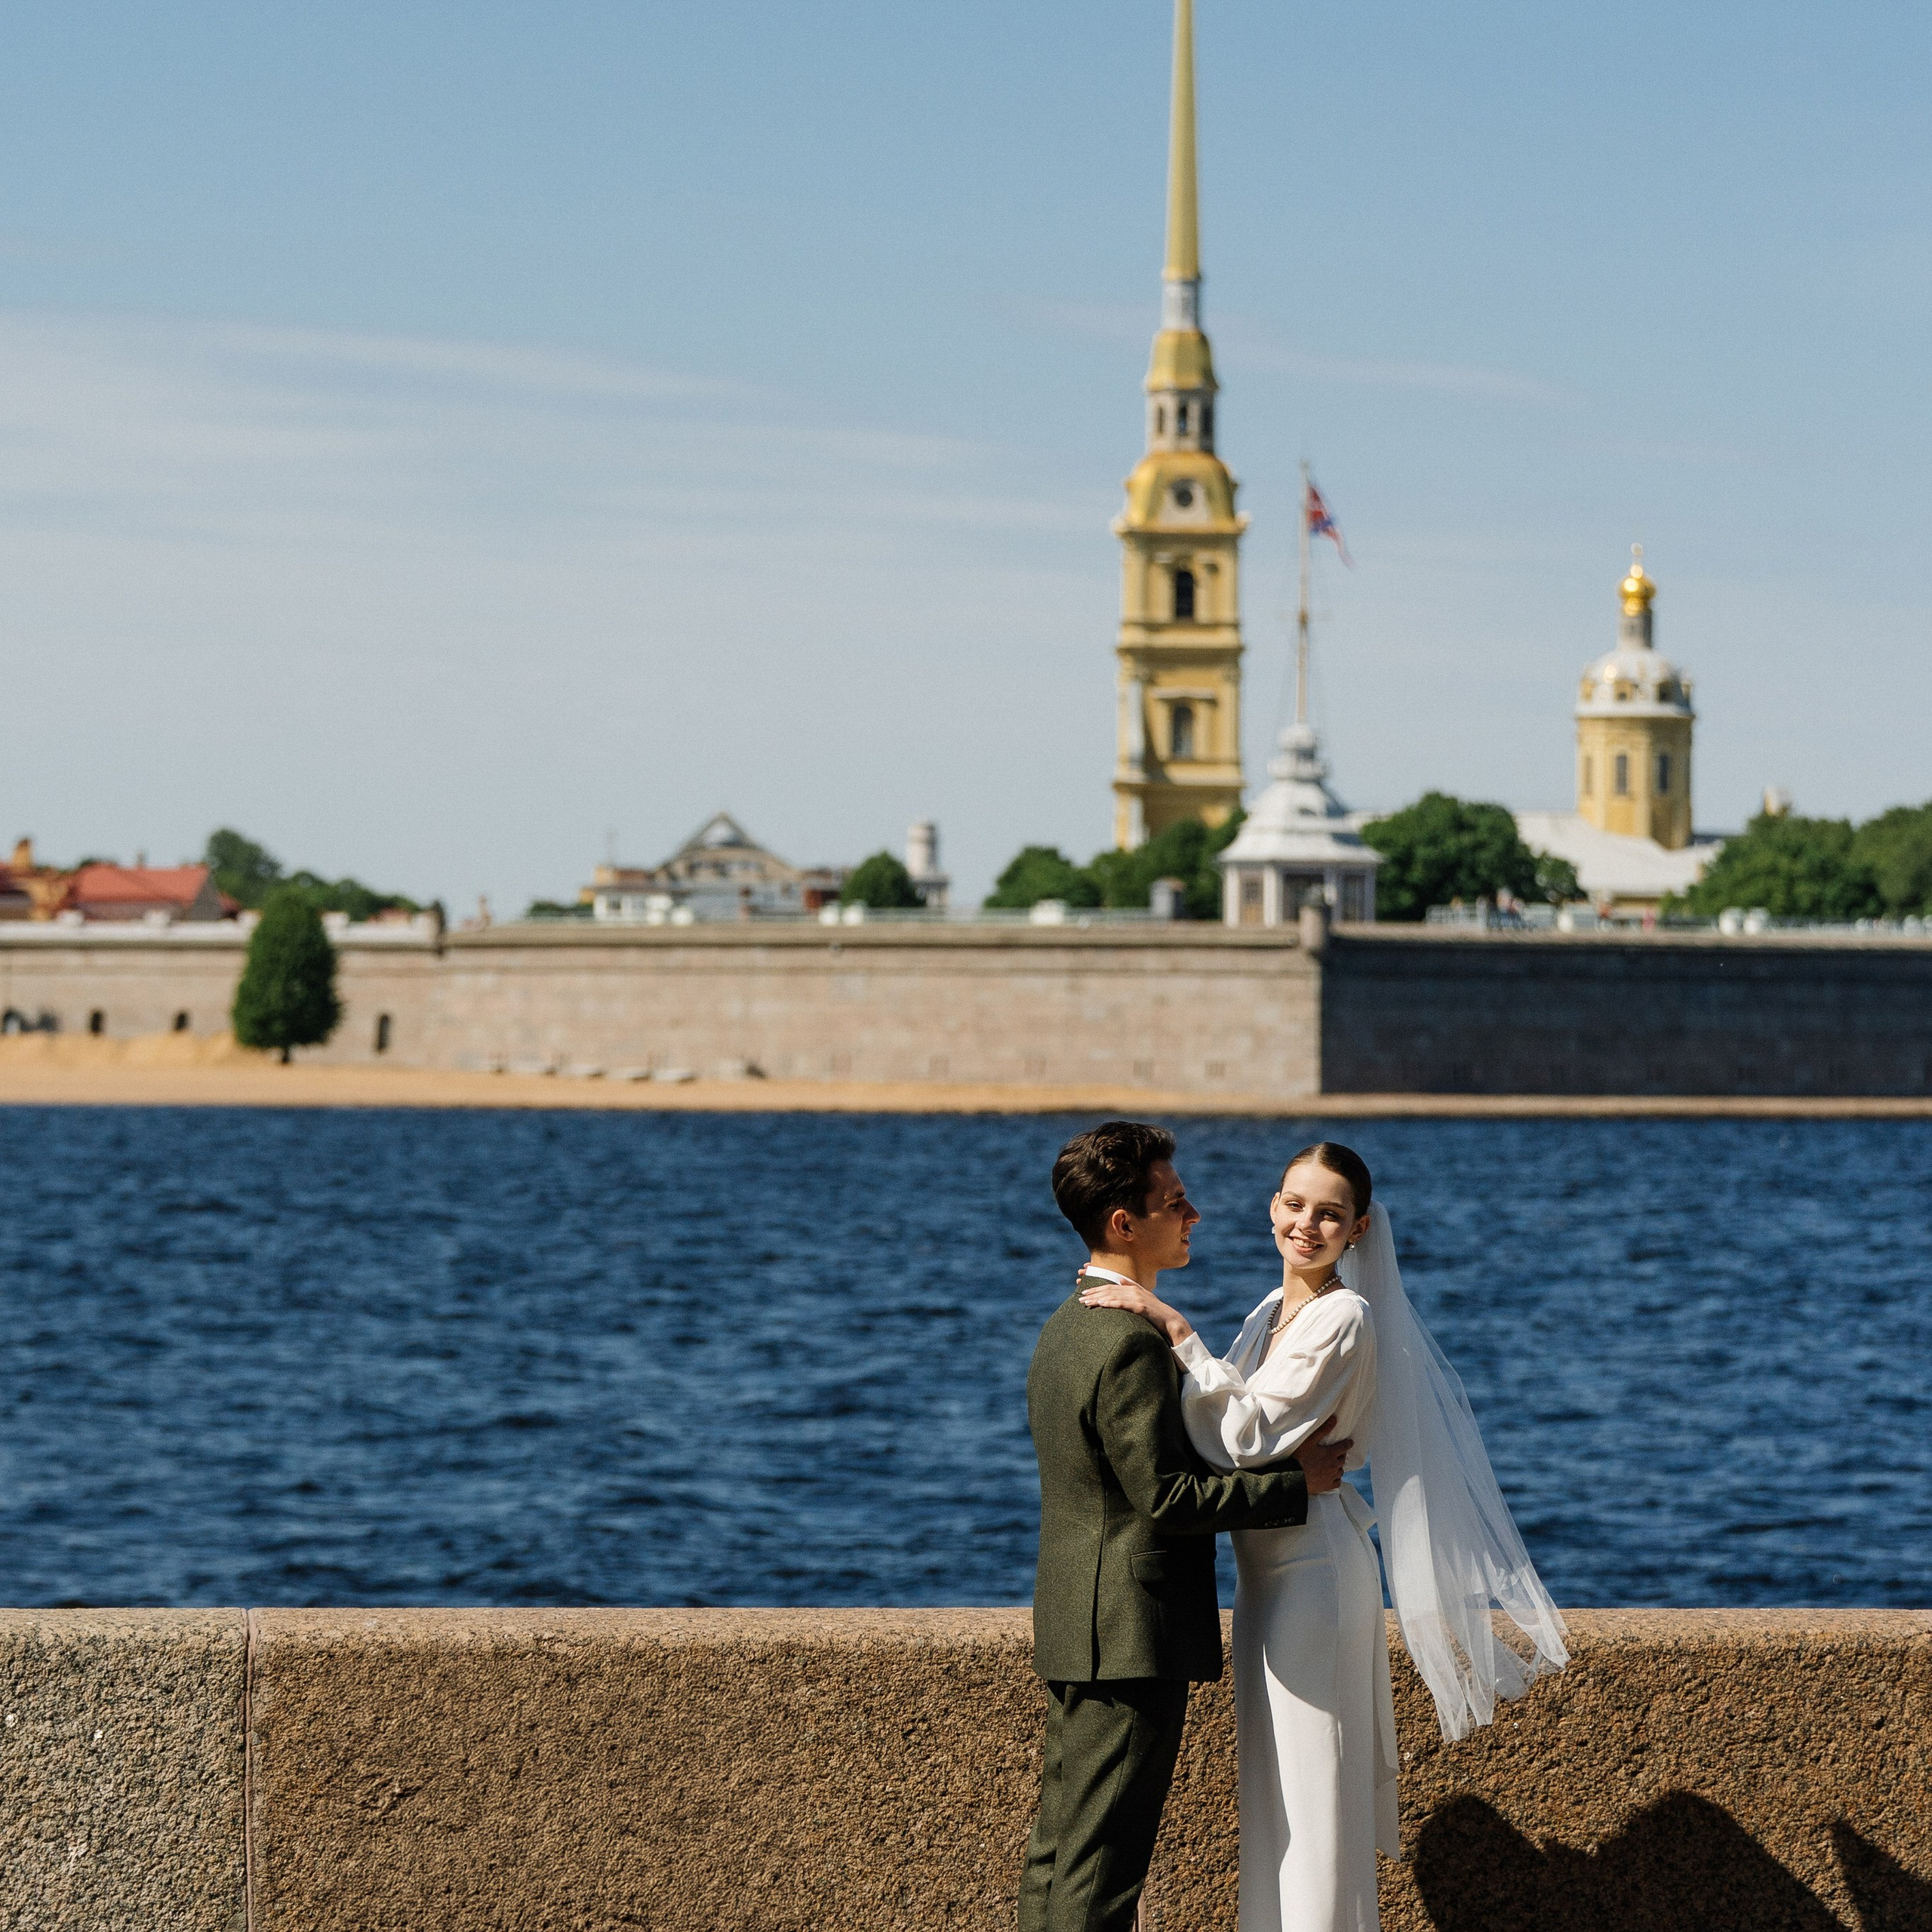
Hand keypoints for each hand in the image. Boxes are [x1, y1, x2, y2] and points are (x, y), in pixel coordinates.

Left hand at [1078, 1278, 1193, 1345]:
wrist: (1171, 1321)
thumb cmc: (1156, 1312)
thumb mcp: (1144, 1296)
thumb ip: (1132, 1286)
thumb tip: (1121, 1279)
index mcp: (1132, 1288)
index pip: (1110, 1286)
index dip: (1096, 1288)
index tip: (1084, 1292)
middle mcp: (1133, 1290)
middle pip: (1109, 1290)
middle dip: (1093, 1293)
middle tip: (1080, 1298)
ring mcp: (1137, 1298)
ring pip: (1113, 1296)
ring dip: (1098, 1299)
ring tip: (1086, 1303)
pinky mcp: (1140, 1307)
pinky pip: (1122, 1304)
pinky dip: (1110, 1303)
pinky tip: (1101, 1304)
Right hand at [1294, 1418, 1351, 1494]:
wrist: (1293, 1477)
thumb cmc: (1299, 1457)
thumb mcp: (1309, 1440)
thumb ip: (1322, 1430)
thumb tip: (1334, 1420)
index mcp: (1331, 1453)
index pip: (1344, 1447)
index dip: (1348, 1443)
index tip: (1350, 1442)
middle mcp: (1334, 1465)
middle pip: (1342, 1459)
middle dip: (1342, 1454)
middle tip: (1339, 1452)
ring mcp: (1331, 1476)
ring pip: (1341, 1471)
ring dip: (1339, 1466)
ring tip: (1335, 1464)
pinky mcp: (1327, 1486)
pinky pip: (1337, 1482)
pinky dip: (1337, 1479)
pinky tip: (1333, 1477)